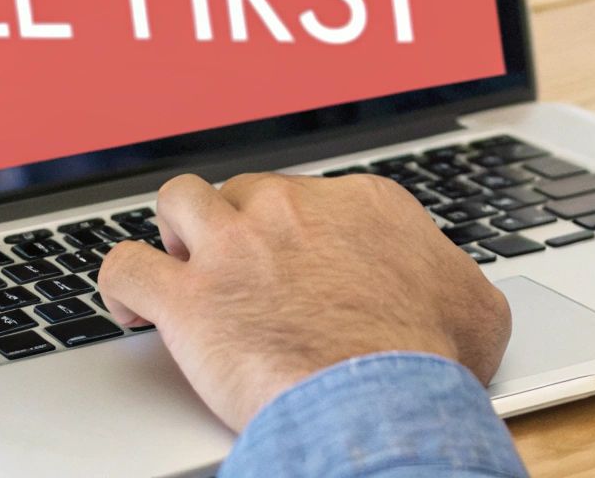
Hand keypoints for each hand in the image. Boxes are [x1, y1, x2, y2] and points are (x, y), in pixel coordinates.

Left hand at [96, 172, 511, 430]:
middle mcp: (292, 209)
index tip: (299, 262)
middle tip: (246, 273)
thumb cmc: (429, 362)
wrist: (382, 402)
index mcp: (361, 204)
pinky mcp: (188, 298)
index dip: (301, 232)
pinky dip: (119, 286)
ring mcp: (235, 247)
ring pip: (177, 201)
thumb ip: (456, 284)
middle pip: (245, 191)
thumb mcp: (475, 309)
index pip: (313, 195)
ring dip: (176, 232)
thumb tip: (460, 295)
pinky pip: (124, 266)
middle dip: (240, 227)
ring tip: (181, 266)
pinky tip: (127, 307)